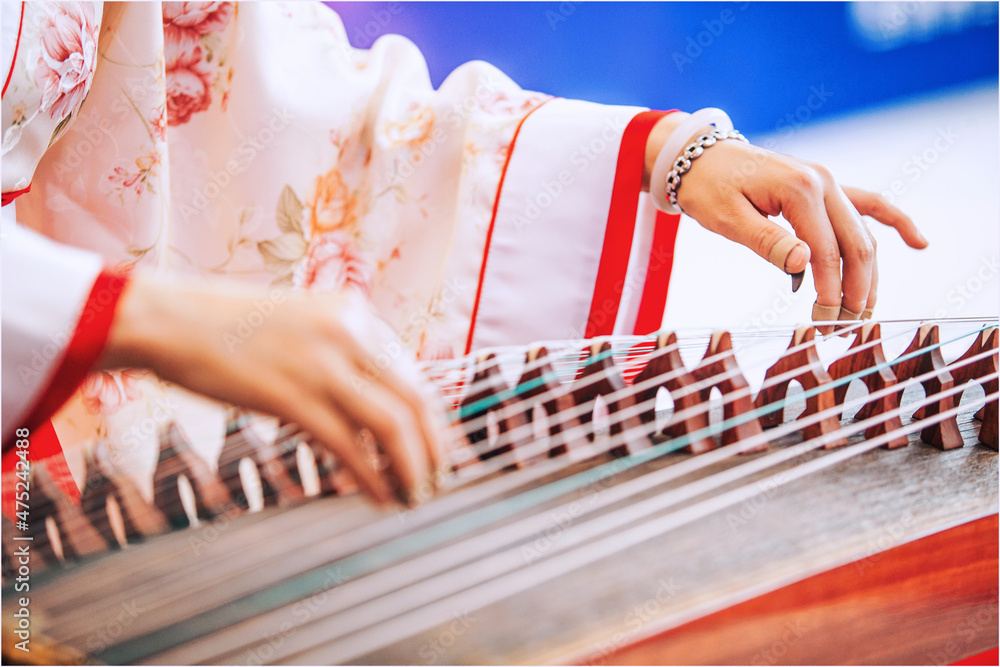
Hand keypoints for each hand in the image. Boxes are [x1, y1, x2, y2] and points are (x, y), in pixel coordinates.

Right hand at [99, 276, 444, 506]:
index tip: (433, 447)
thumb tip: (378, 403)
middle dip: (432, 448)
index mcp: (354, 312)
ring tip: (412, 496)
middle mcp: (348, 332)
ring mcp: (320, 363)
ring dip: (411, 468)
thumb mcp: (303, 323)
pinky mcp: (290, 396)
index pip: (413, 373)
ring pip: (391, 425)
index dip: (429, 419)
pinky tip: (378, 495)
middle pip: (415, 400)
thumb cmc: (231, 328)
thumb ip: (343, 352)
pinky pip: (349, 445)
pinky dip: (372, 476)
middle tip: (435, 481)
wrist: (170, 320)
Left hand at [645, 114, 927, 330]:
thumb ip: (766, 241)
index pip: (826, 250)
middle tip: (843, 327)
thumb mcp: (727, 218)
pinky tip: (918, 244)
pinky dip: (894, 222)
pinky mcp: (825, 187)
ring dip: (868, 274)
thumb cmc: (708, 188)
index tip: (824, 323)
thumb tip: (805, 265)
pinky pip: (868, 205)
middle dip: (854, 289)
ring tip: (863, 312)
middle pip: (855, 244)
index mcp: (799, 189)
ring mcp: (829, 182)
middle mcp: (823, 181)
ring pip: (862, 233)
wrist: (700, 156)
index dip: (830, 289)